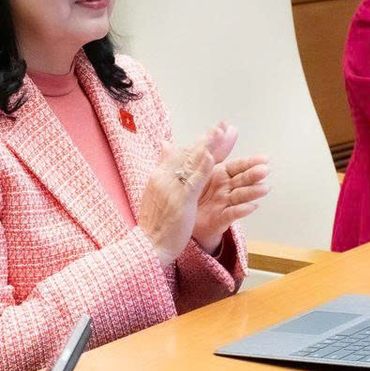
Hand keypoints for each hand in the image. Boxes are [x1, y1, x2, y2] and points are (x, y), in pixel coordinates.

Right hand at [137, 124, 233, 262]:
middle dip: (206, 139)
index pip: (180, 154)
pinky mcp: (180, 200)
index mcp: (158, 176)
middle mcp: (163, 178)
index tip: (212, 131)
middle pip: (187, 153)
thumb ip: (163, 169)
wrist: (147, 245)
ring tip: (221, 132)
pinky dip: (203, 168)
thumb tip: (166, 146)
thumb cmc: (154, 223)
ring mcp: (171, 188)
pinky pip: (194, 181)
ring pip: (191, 163)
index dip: (198, 142)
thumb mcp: (155, 193)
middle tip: (222, 125)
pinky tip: (213, 158)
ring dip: (208, 146)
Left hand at [193, 140, 269, 252]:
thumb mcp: (200, 168)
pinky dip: (242, 210)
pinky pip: (231, 214)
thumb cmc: (194, 192)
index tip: (264, 158)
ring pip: (240, 196)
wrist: (184, 218)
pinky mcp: (220, 218)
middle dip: (254, 175)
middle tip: (265, 170)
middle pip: (242, 180)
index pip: (238, 166)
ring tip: (264, 188)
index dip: (250, 162)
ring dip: (252, 192)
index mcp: (220, 174)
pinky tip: (251, 206)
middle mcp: (226, 188)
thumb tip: (223, 127)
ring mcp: (224, 203)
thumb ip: (210, 149)